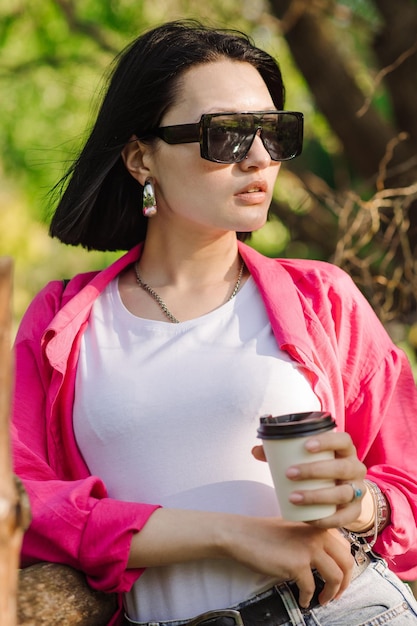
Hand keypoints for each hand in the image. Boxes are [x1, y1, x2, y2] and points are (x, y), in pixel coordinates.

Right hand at [223, 516, 353, 606]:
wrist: (242, 535)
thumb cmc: (263, 533)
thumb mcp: (293, 528)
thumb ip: (311, 537)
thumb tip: (326, 558)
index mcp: (317, 526)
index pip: (345, 546)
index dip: (345, 565)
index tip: (340, 577)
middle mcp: (317, 535)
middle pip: (347, 562)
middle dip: (345, 583)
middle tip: (337, 593)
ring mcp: (308, 549)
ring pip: (336, 577)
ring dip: (331, 593)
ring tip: (323, 600)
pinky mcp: (297, 565)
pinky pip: (311, 588)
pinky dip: (308, 598)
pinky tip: (303, 600)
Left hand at [252, 431, 366, 528]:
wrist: (344, 493)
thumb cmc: (320, 469)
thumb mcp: (306, 458)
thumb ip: (281, 452)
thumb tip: (256, 450)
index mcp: (345, 450)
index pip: (342, 440)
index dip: (327, 441)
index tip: (305, 446)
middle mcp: (355, 468)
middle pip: (342, 467)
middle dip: (315, 470)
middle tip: (290, 473)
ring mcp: (358, 491)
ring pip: (343, 493)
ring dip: (318, 496)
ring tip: (293, 497)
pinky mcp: (355, 511)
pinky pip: (344, 518)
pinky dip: (326, 520)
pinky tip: (308, 519)